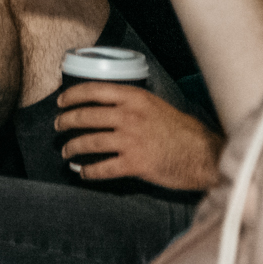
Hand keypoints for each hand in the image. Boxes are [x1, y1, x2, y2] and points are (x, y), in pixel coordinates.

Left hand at [55, 83, 223, 190]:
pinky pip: (103, 168)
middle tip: (58, 126)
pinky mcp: (135, 164)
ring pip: (89, 142)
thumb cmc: (183, 131)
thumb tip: (106, 106)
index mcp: (135, 97)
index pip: (93, 90)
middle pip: (86, 116)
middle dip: (66, 121)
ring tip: (66, 151)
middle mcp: (129, 116)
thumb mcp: (156, 106)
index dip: (72, 95)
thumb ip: (132, 104)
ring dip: (72, 147)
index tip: (61, 101)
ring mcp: (131, 140)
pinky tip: (82, 173)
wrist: (204, 155)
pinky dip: (88, 171)